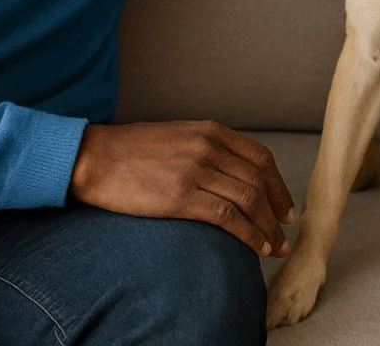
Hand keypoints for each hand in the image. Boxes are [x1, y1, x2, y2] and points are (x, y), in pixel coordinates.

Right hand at [70, 120, 295, 256]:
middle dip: (277, 211)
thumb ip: (207, 148)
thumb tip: (232, 174)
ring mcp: (196, 170)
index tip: (284, 207)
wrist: (94, 158)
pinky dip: (249, 235)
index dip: (279, 186)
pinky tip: (255, 248)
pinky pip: (228, 218)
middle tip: (284, 232)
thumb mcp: (178, 136)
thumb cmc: (130, 151)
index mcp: (210, 131)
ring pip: (249, 201)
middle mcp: (209, 147)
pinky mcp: (181, 197)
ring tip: (274, 247)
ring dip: (267, 228)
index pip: (260, 158)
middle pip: (259, 182)